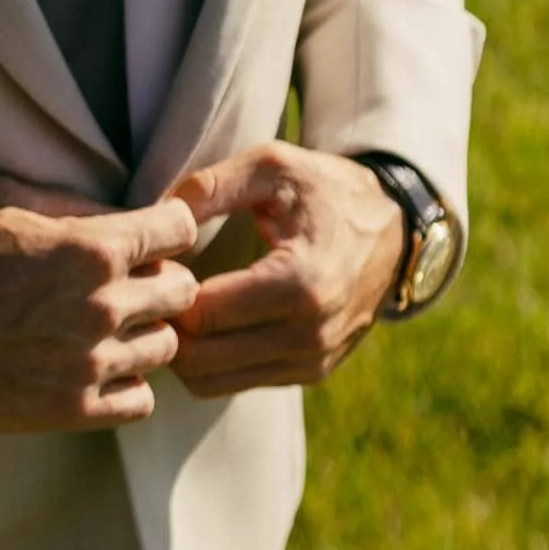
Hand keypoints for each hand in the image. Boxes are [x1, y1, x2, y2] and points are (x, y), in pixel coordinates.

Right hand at [0, 178, 200, 431]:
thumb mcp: (5, 198)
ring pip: (167, 346)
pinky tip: (97, 366)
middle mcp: (102, 307)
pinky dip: (128, 382)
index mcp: (92, 249)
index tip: (151, 234)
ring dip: (145, 331)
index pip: (181, 228)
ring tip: (109, 325)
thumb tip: (120, 210)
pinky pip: (141, 399)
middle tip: (131, 280)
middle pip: (183, 290)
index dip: (168, 226)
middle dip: (163, 277)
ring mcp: (90, 364)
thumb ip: (74, 202)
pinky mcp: (72, 410)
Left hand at [170, 143, 403, 396]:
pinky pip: (235, 383)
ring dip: (182, 350)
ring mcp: (311, 361)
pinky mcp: (311, 373)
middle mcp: (308, 334)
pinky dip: (208, 361)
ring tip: (174, 303)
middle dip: (165, 326)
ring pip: (211, 382)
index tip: (156, 260)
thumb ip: (213, 185)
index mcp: (299, 283)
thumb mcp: (273, 166)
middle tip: (153, 287)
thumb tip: (158, 214)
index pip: (203, 313)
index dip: (165, 289)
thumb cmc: (326, 189)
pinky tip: (202, 321)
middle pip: (200, 359)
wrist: (395, 229)